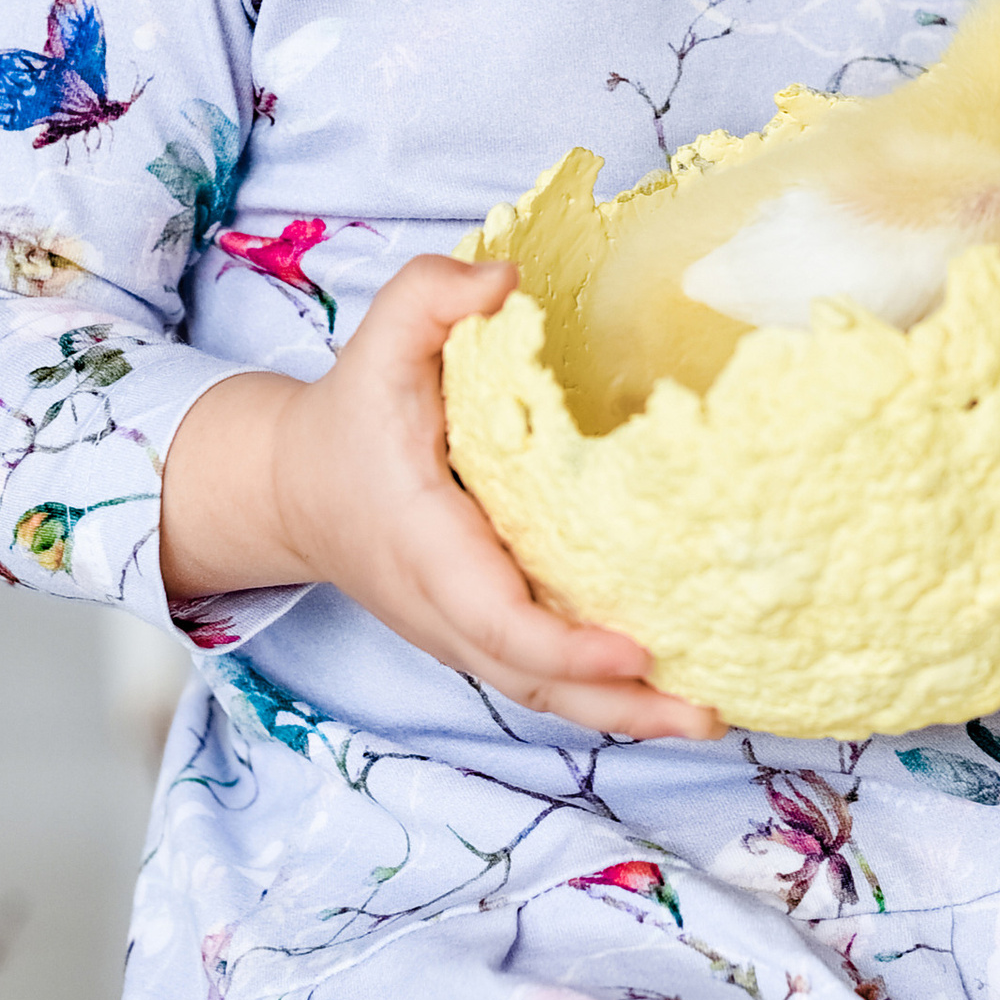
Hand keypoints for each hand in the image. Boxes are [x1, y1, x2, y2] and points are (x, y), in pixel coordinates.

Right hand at [160, 255, 723, 740]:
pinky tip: (666, 693)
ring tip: (707, 717)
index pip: (496, 617)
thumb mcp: (377, 341)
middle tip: (708, 715)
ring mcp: (457, 633)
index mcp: (423, 543)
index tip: (637, 649)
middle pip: (533, 681)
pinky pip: (540, 679)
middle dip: (619, 707)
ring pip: (541, 694)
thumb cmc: (348, 416)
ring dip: (622, 715)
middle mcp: (441, 607)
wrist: (290, 489)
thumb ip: (431, 296)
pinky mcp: (475, 636)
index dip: (566, 645)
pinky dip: (600, 697)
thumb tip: (508, 281)